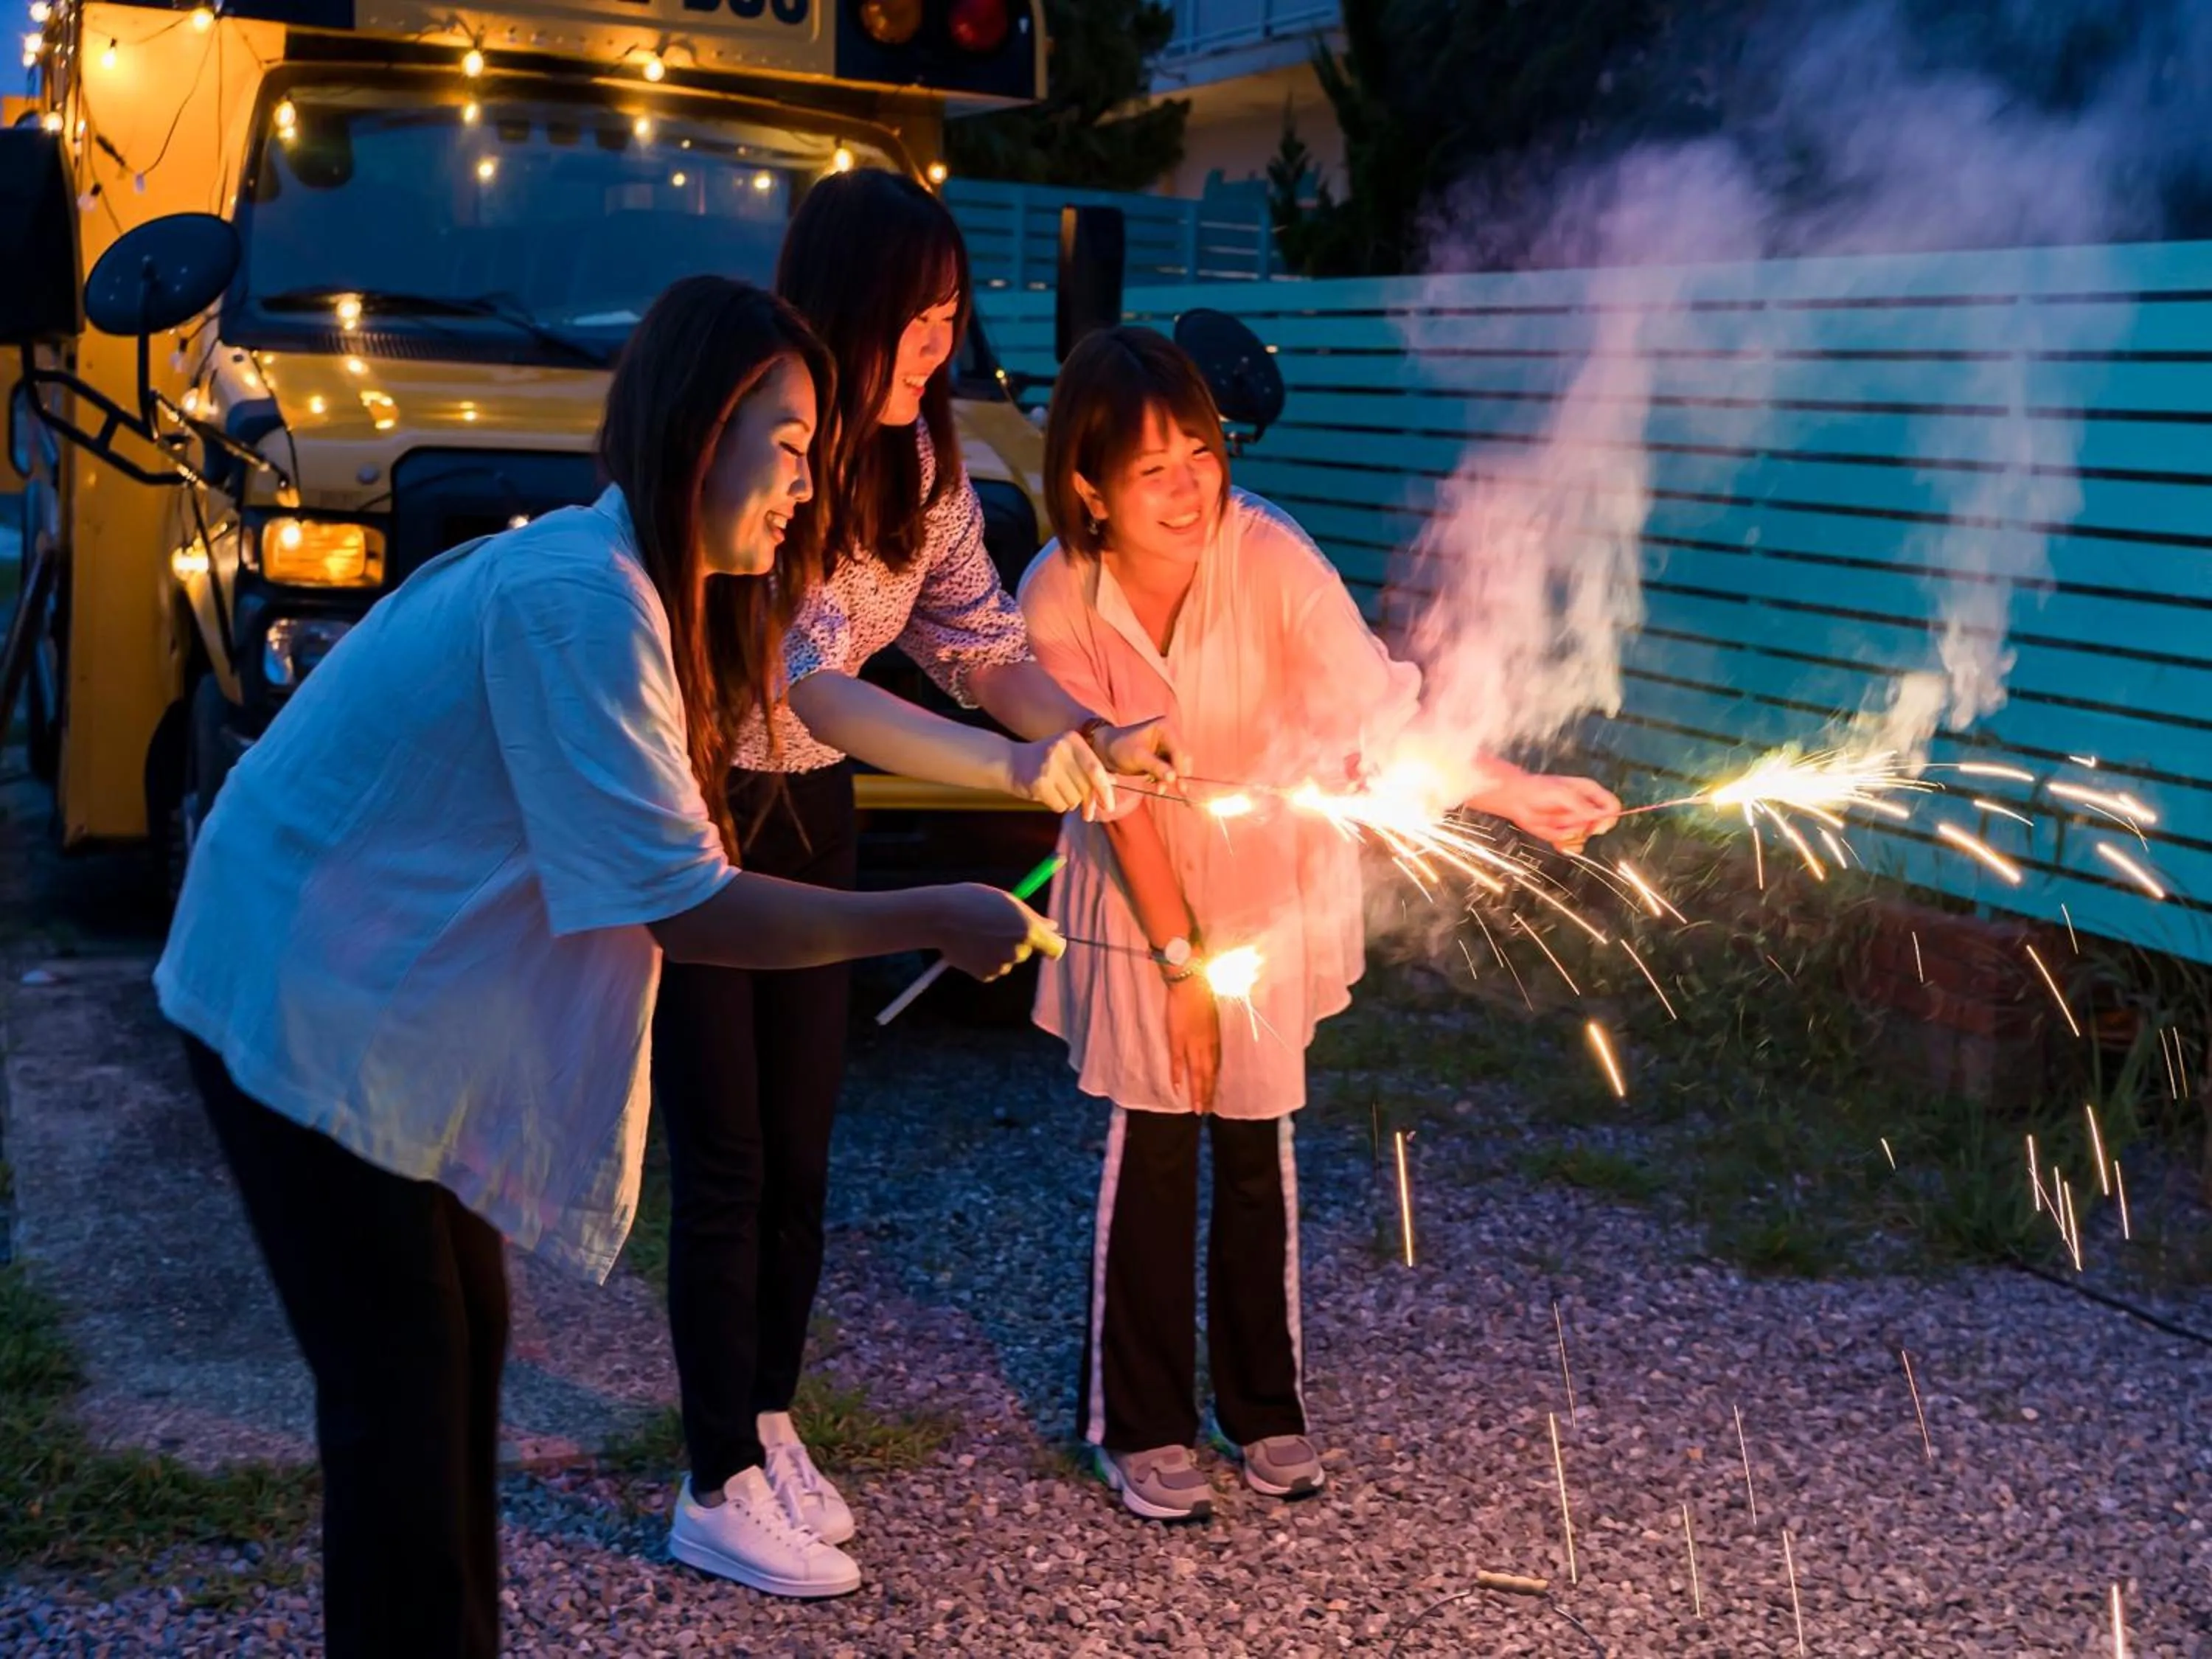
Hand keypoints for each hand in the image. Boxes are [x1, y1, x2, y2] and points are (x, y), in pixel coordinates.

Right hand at [932, 885, 1064, 981]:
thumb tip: (1052, 926)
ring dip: (998, 949)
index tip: (1047, 941)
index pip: (1056, 948)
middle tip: (994, 923)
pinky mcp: (985, 975)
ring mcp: (1002, 966)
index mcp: (1028, 931)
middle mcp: (1018, 951)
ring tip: (978, 932)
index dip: (1053, 944)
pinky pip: (992, 968)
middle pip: (1028, 951)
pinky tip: (971, 944)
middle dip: (1016, 940)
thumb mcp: (1007, 901)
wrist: (939, 917)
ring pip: (1008, 959)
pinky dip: (984, 959)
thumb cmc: (974, 901)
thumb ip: (1032, 916)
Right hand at [1006, 731, 1116, 816]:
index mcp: (1072, 740)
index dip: (1105, 790)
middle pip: (1086, 787)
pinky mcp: (1037, 783)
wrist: (1009, 762)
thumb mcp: (1070, 757)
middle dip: (1088, 803)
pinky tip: (1048, 794)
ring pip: (1074, 799)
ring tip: (1058, 791)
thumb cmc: (1046, 761)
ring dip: (1070, 803)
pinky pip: (1060, 806)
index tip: (1110, 806)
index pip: (1095, 769)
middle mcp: (1060, 750)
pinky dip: (1057, 806)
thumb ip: (1091, 768)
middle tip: (1088, 812)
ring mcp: (1047, 767)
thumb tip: (1114, 783)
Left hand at [1088, 716, 1191, 785]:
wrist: (1107, 751)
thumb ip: (1156, 766)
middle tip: (1179, 790)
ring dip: (1172, 779)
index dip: (1181, 768)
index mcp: (1165, 727)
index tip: (1179, 784)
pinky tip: (1158, 787)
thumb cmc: (1119, 748)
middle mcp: (1170, 734)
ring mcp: (1168, 746)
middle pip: (1183, 758)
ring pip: (1178, 765)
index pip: (1179, 749)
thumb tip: (1173, 778)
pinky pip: (1171, 770)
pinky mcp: (1164, 756)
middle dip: (1178, 774)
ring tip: (1159, 790)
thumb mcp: (1137, 757)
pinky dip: (1166, 779)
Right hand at [1165, 973, 1221, 1112]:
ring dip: (1197, 1092)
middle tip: (1205, 1111)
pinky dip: (1178, 1075)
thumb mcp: (1211, 1016)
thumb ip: (1210, 1030)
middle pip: (1208, 1075)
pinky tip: (1178, 1089)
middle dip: (1207, 1094)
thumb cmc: (1202, 995)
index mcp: (1214, 1040)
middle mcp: (1206, 1045)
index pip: (1215, 1068)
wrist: (1191, 983)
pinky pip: (1178, 1061)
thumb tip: (1209, 1039)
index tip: (1213, 1099)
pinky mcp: (1177, 1038)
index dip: (1213, 1085)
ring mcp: (1192, 1043)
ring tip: (1197, 1109)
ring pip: (1196, 1073)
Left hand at [1467, 771, 1622, 852]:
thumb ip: (1580, 805)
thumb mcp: (1562, 793)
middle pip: (1601, 825)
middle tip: (1572, 825)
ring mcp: (1576, 822)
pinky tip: (1556, 841)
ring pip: (1585, 837)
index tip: (1595, 825)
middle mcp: (1586, 808)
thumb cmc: (1539, 789)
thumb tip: (1596, 816)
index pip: (1612, 806)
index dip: (1608, 817)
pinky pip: (1575, 846)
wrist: (1518, 800)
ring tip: (1556, 826)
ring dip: (1572, 835)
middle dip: (1587, 828)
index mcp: (1590, 793)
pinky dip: (1567, 846)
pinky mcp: (1565, 833)